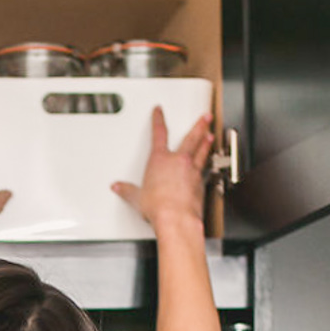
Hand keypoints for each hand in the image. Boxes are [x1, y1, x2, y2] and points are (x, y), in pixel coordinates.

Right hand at [111, 108, 211, 233]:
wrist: (176, 218)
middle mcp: (178, 161)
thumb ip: (127, 190)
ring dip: (206, 141)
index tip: (159, 112)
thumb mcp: (136, 198)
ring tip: (210, 134)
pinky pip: (206, 169)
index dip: (158, 120)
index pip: (159, 133)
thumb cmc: (158, 206)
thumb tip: (119, 188)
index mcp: (160, 160)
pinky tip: (209, 162)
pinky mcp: (201, 183)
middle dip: (199, 125)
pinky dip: (208, 164)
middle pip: (190, 137)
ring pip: (202, 151)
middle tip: (205, 117)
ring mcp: (192, 171)